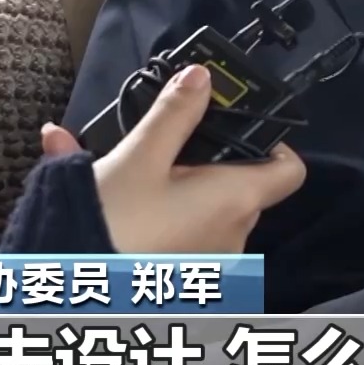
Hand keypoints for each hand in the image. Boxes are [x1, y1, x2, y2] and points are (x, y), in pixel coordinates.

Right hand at [41, 64, 305, 253]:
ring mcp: (211, 262)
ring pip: (209, 211)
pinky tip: (126, 203)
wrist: (72, 286)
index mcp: (236, 200)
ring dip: (182, 190)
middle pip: (242, 186)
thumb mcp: (140, 155)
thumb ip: (175, 113)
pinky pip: (187, 235)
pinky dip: (166, 216)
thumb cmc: (113, 224)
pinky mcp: (185, 278)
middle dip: (209, 163)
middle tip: (167, 146)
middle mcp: (234, 236)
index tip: (239, 127)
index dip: (273, 143)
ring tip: (136, 175)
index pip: (290, 170)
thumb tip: (200, 77)